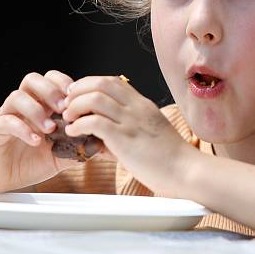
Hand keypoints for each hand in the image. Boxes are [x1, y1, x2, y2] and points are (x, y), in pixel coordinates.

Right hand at [0, 70, 80, 192]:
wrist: (0, 179)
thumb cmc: (29, 162)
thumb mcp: (59, 154)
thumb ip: (77, 146)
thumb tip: (102, 143)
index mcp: (39, 105)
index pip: (50, 80)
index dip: (64, 83)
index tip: (77, 98)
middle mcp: (21, 107)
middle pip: (32, 80)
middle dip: (50, 91)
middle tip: (64, 108)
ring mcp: (5, 116)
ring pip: (16, 97)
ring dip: (36, 110)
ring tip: (50, 129)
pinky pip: (5, 121)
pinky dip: (22, 129)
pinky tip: (35, 141)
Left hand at [63, 75, 197, 196]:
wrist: (187, 172)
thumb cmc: (170, 159)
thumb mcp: (151, 133)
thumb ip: (130, 127)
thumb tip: (106, 135)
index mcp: (142, 105)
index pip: (112, 81)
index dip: (90, 84)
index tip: (78, 96)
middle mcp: (136, 108)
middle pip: (101, 83)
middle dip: (78, 90)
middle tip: (67, 104)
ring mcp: (131, 122)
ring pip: (95, 98)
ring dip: (75, 106)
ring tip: (69, 118)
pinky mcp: (126, 139)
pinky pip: (95, 122)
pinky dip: (79, 124)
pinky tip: (74, 133)